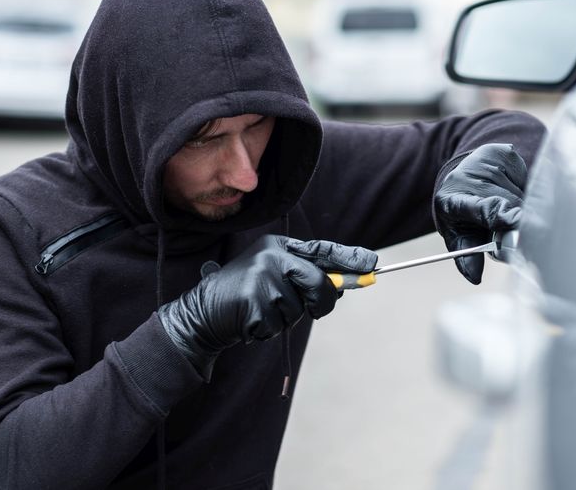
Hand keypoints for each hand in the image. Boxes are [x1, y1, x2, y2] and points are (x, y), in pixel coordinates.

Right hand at [158, 235, 376, 379]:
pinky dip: (269, 329)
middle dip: (322, 302)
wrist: (203, 312)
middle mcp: (271, 256)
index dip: (349, 258)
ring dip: (286, 318)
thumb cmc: (245, 296)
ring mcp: (262, 278)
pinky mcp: (254, 302)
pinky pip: (280, 325)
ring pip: (299, 309)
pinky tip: (251, 320)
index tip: (372, 264)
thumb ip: (305, 278)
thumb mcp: (274, 278)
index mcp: (278, 247)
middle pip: (318, 282)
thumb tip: (343, 286)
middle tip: (317, 310)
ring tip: (262, 310)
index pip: (321, 250)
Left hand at [434, 143, 526, 283]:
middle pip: (510, 205)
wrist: (465, 173)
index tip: (516, 220)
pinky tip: (516, 194)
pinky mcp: (507, 154)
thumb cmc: (461, 210)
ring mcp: (489, 164)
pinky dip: (528, 193)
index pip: (479, 209)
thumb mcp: (457, 233)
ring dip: (526, 210)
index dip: (498, 214)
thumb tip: (474, 277)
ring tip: (511, 214)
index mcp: (452, 201)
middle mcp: (469, 179)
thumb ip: (467, 254)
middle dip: (520, 224)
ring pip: (524, 194)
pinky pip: (530, 180)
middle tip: (522, 236)